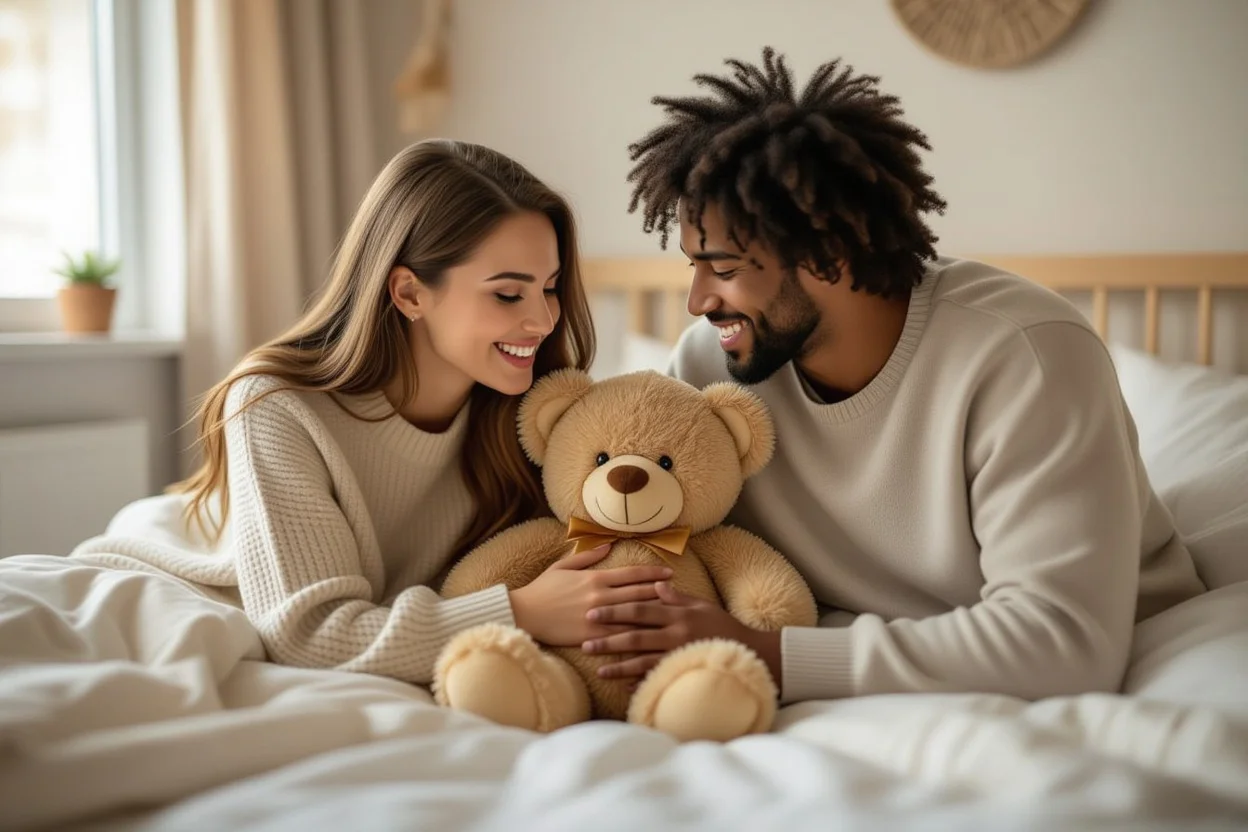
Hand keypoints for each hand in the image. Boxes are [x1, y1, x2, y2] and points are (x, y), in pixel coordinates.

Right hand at [508, 544, 672, 646]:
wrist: (523, 613)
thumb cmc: (542, 589)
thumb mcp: (563, 566)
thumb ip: (587, 557)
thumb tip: (607, 545)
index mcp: (595, 578)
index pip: (631, 573)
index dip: (652, 572)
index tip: (669, 572)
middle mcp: (600, 596)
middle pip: (638, 593)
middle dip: (662, 592)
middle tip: (681, 592)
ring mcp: (597, 617)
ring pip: (633, 616)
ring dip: (655, 614)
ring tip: (674, 615)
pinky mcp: (591, 636)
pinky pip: (618, 637)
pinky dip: (636, 637)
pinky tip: (652, 639)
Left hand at [583, 582, 782, 690]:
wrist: (752, 652)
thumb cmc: (723, 626)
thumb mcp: (701, 606)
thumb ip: (677, 597)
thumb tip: (656, 583)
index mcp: (677, 614)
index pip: (639, 610)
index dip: (614, 611)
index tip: (592, 613)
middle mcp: (676, 634)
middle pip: (635, 637)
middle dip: (608, 640)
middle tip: (584, 642)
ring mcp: (679, 656)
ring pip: (642, 662)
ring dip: (618, 666)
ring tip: (598, 670)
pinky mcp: (684, 673)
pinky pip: (658, 679)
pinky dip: (640, 683)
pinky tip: (622, 687)